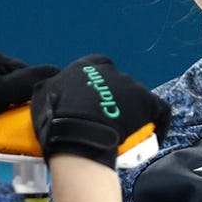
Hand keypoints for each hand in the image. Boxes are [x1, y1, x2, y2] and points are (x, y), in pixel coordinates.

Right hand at [30, 54, 170, 166]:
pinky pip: (159, 111)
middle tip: (109, 121)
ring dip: (134, 112)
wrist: (79, 136)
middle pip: (118, 83)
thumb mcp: (41, 97)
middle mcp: (111, 71)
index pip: (98, 65)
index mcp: (85, 67)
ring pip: (137, 98)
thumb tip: (50, 86)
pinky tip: (152, 136)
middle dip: (116, 100)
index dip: (99, 82)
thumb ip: (49, 87)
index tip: (95, 100)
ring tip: (126, 133)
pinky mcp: (149, 102)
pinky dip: (158, 122)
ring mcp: (131, 85)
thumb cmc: (56, 120)